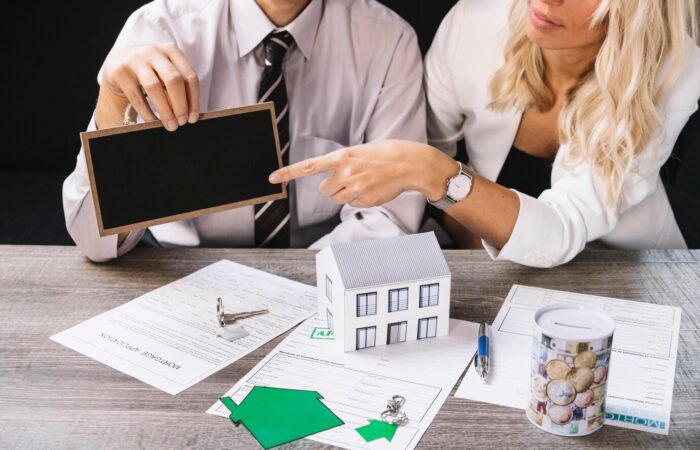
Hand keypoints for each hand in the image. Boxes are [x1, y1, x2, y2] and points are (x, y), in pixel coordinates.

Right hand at [98, 43, 198, 130]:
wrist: (117, 61)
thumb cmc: (150, 71)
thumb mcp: (166, 72)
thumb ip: (178, 86)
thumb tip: (190, 114)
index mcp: (171, 51)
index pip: (189, 76)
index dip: (193, 100)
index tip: (193, 118)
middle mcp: (154, 52)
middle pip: (174, 80)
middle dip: (180, 105)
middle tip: (182, 123)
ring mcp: (135, 60)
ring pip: (154, 87)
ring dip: (165, 110)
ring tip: (171, 125)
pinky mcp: (120, 72)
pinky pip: (137, 97)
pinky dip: (147, 113)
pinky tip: (153, 122)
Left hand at [268, 140, 458, 207]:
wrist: (408, 163)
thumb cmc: (383, 155)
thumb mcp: (359, 152)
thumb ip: (342, 164)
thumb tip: (331, 183)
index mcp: (341, 157)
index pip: (308, 166)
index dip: (288, 173)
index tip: (272, 178)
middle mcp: (345, 173)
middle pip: (325, 191)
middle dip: (333, 188)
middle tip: (349, 180)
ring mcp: (355, 188)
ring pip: (338, 199)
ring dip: (346, 194)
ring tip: (364, 182)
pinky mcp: (365, 200)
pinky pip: (352, 204)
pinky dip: (360, 199)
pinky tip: (372, 189)